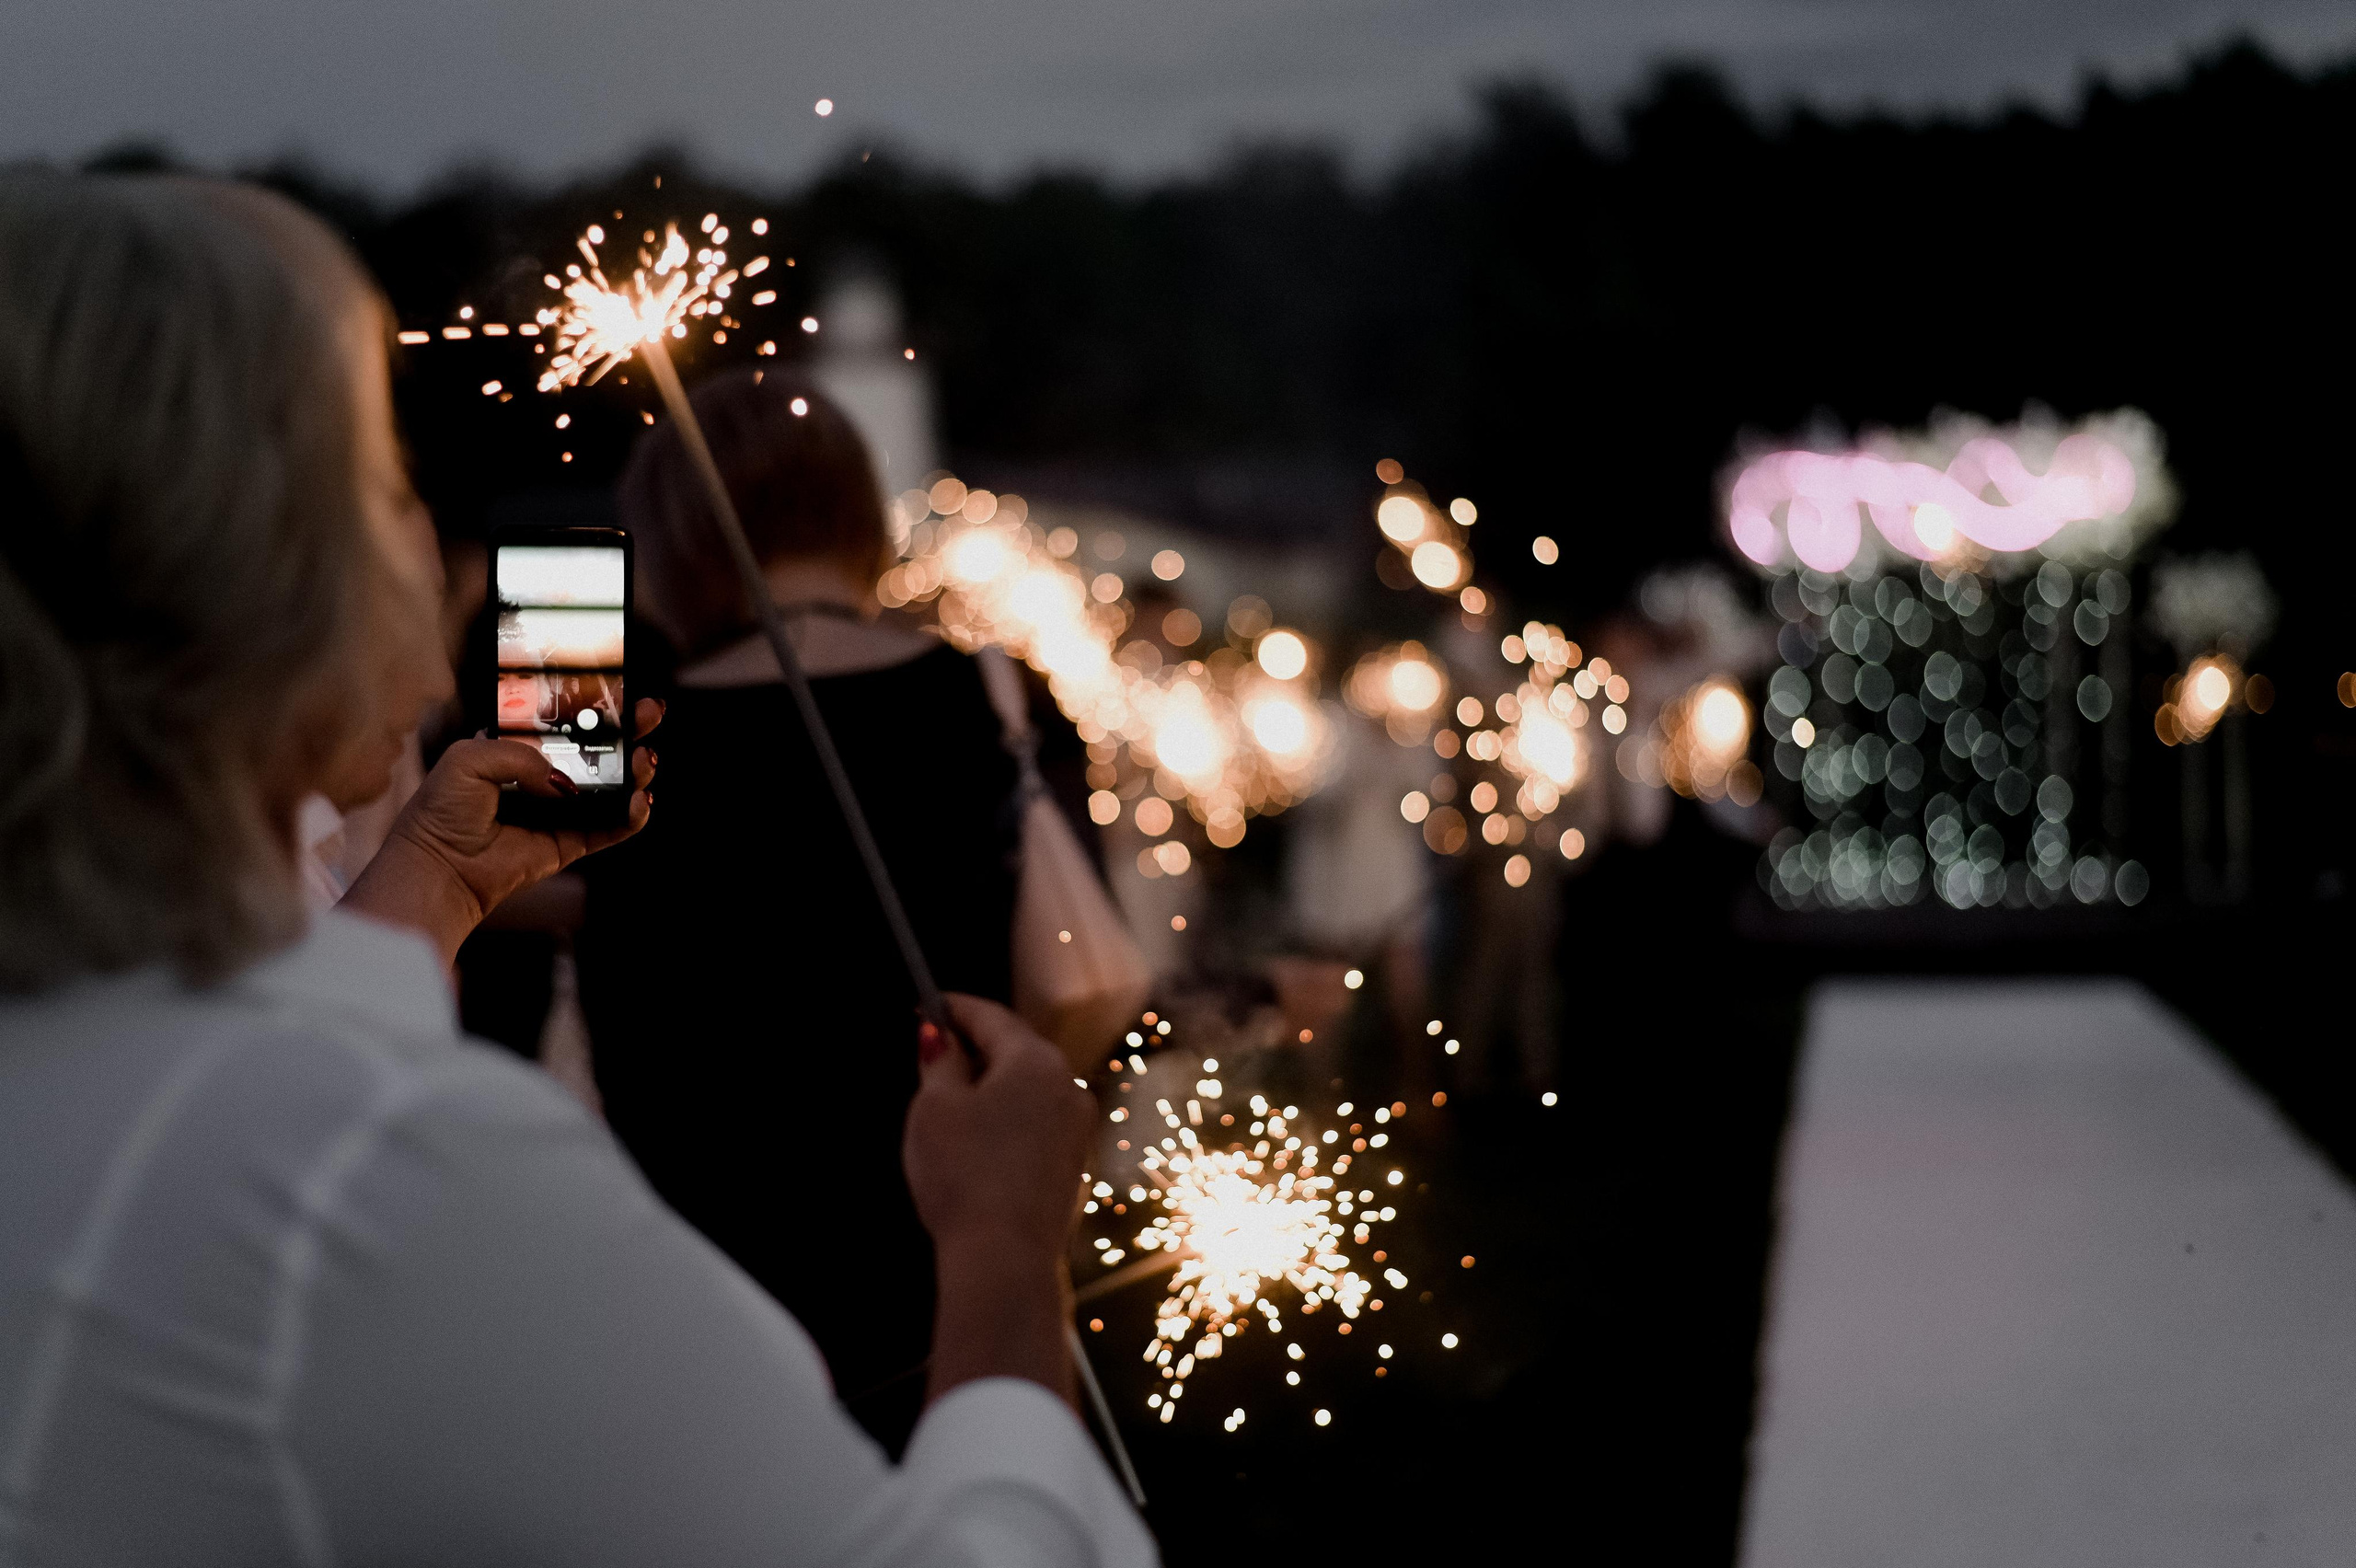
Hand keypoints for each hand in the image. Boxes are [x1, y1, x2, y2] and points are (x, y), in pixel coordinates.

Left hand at [341, 698, 661, 966]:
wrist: (439, 867)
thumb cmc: (442, 810)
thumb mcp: (470, 757)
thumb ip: (522, 754)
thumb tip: (565, 781)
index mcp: (518, 749)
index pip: (564, 721)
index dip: (593, 706)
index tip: (621, 689)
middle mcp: (542, 778)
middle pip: (598, 750)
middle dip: (629, 730)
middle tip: (649, 714)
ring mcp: (559, 812)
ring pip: (612, 788)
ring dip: (635, 772)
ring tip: (644, 761)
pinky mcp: (569, 844)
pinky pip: (610, 828)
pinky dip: (630, 816)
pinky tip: (640, 801)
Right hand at [904, 994, 1095, 1405]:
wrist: (1004, 1258)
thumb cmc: (965, 1178)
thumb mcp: (935, 1109)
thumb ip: (940, 1062)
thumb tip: (942, 1037)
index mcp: (1037, 1062)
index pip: (992, 1017)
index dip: (955, 1008)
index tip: (930, 1004)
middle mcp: (1069, 1087)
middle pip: (1016, 1050)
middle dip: (975, 1048)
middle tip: (935, 1048)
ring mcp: (1077, 1128)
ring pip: (1028, 1089)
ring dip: (991, 1086)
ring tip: (950, 1100)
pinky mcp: (1072, 1164)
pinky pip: (1036, 1124)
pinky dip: (1007, 1119)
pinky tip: (977, 1140)